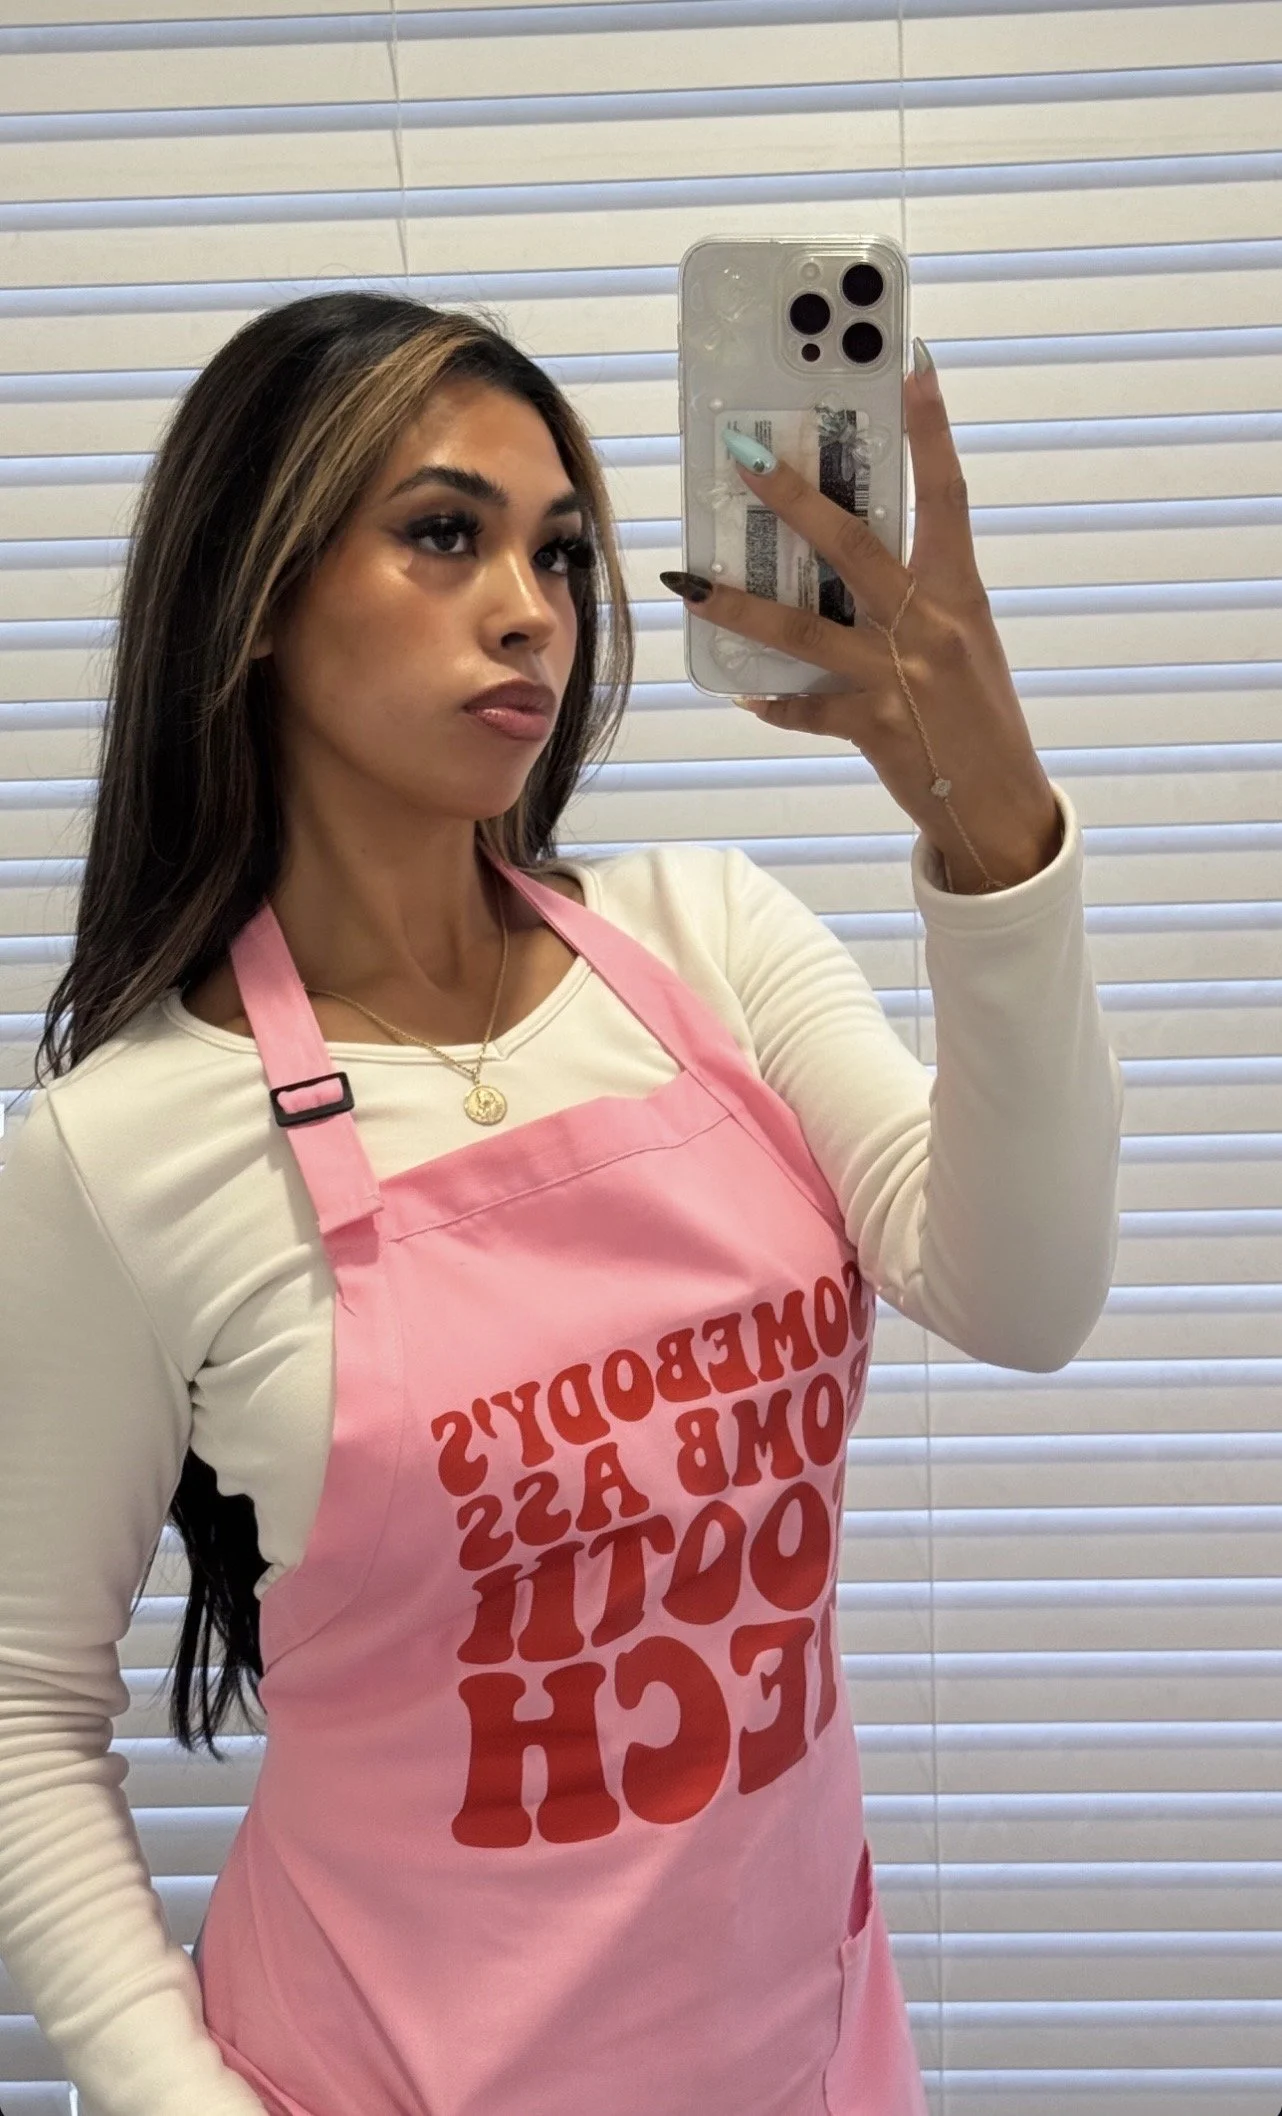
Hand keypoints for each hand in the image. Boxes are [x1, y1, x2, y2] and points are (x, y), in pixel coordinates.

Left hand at [660, 344, 1063, 892]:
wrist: (999, 804)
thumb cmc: (980, 717)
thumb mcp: (964, 641)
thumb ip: (917, 597)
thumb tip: (847, 565)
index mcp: (961, 591)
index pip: (947, 492)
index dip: (930, 428)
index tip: (911, 366)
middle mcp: (930, 623)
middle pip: (853, 545)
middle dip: (794, 499)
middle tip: (744, 458)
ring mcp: (898, 674)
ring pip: (804, 628)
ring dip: (740, 605)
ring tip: (691, 583)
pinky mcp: (873, 726)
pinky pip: (805, 708)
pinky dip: (772, 702)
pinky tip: (742, 693)